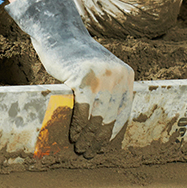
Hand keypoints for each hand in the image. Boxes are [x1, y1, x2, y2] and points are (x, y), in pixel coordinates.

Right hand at [3, 0, 133, 156]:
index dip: (112, 131)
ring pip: (97, 116)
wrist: (60, 34)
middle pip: (110, 116)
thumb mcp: (102, 70)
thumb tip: (105, 126)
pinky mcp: (83, 78)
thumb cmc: (78, 57)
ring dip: (87, 136)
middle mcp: (118, 75)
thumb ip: (109, 90)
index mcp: (127, 74)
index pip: (123, 110)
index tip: (103, 146)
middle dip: (98, 138)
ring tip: (80, 148)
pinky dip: (78, 125)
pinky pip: (83, 109)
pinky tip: (73, 135)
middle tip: (89, 153)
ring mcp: (101, 76)